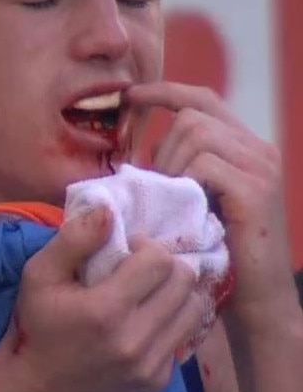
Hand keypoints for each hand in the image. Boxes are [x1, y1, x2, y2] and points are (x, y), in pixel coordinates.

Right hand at [0, 206, 202, 391]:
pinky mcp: (157, 383)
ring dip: (175, 292)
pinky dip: (169, 321)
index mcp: (105, 310)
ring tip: (151, 292)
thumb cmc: (36, 326)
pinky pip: (183, 337)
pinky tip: (145, 320)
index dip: (146, 246)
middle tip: (142, 268)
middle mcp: (135, 340)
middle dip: (166, 265)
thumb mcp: (39, 274)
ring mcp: (150, 366)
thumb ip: (74, 239)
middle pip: (184, 281)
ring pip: (194, 309)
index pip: (159, 260)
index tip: (128, 250)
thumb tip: (109, 211)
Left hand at [125, 82, 296, 322]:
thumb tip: (141, 149)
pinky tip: (185, 208)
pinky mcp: (256, 189)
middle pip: (193, 114)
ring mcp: (260, 166)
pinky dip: (184, 181)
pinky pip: (205, 164)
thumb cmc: (216, 250)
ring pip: (197, 133)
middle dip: (163, 144)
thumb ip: (178, 169)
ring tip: (172, 200)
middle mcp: (258, 148)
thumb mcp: (194, 200)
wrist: (256, 300)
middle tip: (159, 184)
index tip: (130, 95)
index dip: (164, 91)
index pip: (201, 98)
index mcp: (244, 146)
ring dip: (170, 164)